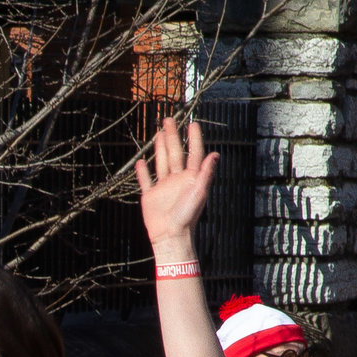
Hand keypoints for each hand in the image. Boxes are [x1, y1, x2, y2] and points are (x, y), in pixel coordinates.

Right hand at [134, 117, 216, 253]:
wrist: (170, 236)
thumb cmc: (187, 217)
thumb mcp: (199, 193)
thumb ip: (206, 173)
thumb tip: (215, 154)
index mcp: (191, 178)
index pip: (193, 153)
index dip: (194, 139)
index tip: (192, 124)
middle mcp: (177, 180)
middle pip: (175, 153)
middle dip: (172, 136)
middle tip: (168, 120)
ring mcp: (163, 187)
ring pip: (161, 162)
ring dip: (160, 148)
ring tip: (158, 134)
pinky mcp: (151, 196)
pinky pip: (146, 181)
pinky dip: (143, 172)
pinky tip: (141, 162)